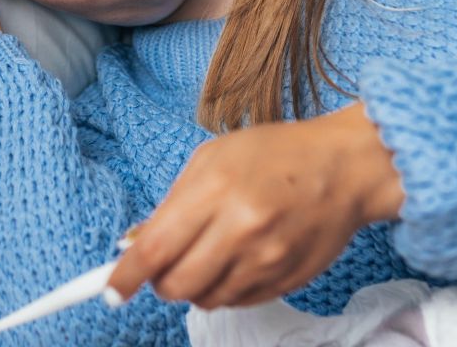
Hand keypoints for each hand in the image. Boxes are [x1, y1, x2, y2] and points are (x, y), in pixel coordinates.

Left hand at [106, 102, 403, 309]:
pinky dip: (224, 289)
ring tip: (206, 255)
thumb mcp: (212, 158)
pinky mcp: (288, 281)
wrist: (345, 167)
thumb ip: (172, 203)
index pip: (155, 249)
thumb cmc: (275, 154)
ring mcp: (267, 260)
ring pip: (206, 299)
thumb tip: (135, 245)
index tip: (111, 290)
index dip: (125, 277)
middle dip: (159, 281)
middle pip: (176, 284)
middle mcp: (241, 230)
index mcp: (215, 190)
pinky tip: (234, 261)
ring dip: (193, 286)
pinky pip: (237, 302)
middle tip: (163, 266)